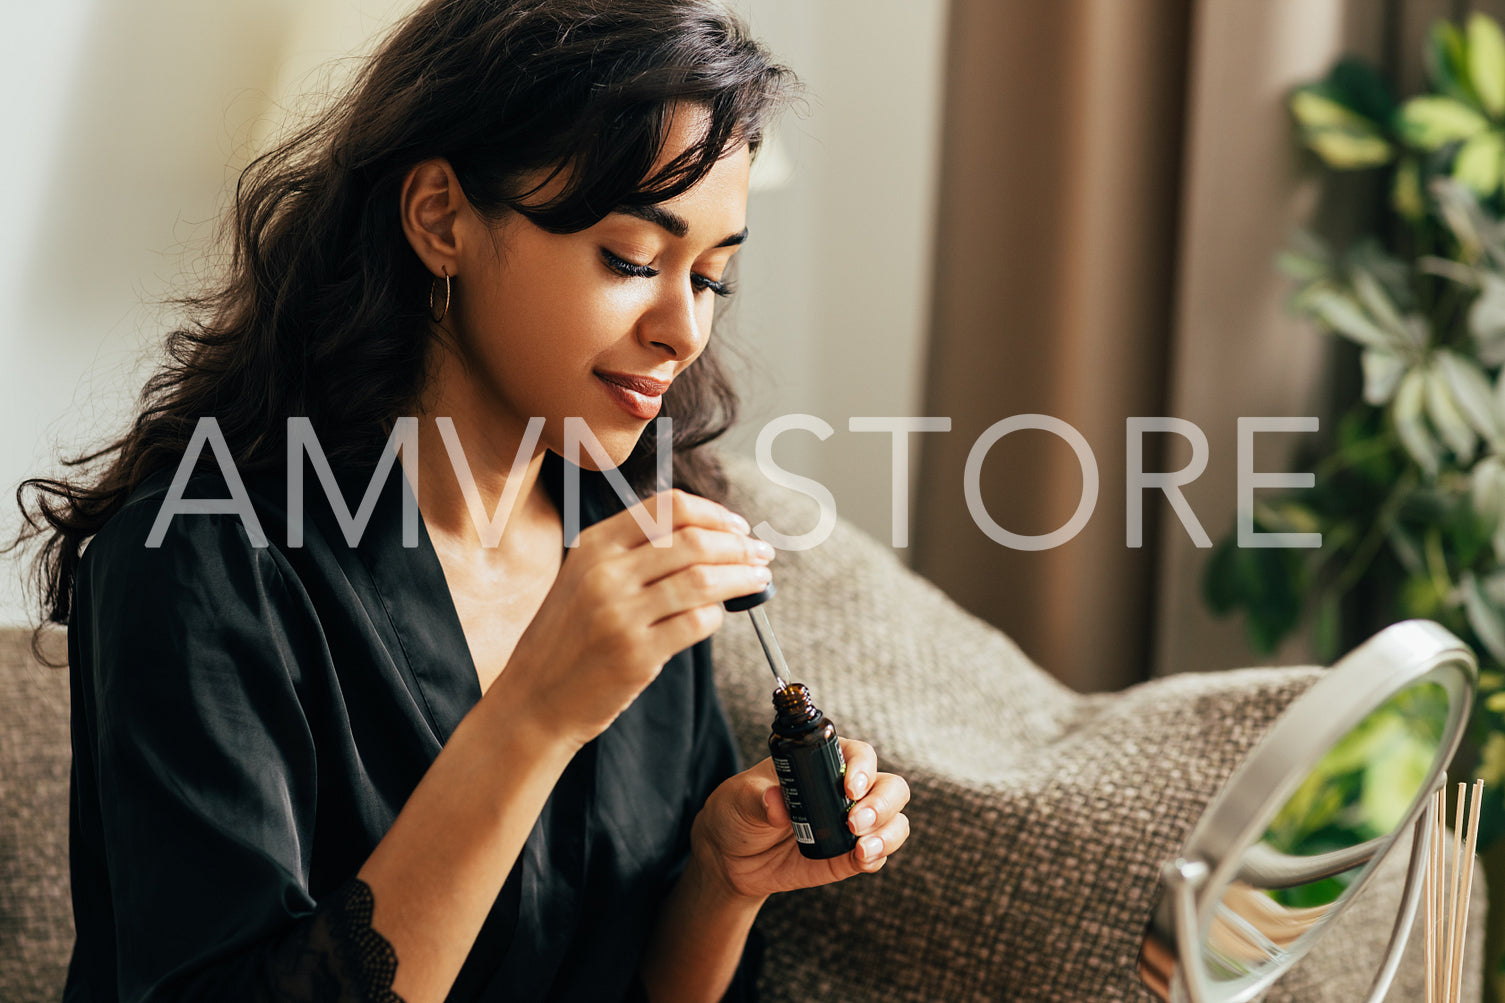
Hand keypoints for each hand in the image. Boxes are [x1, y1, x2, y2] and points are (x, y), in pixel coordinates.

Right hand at [497, 489, 772, 747]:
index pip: (667, 507)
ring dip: (742, 577)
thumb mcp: (584, 578)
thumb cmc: (568, 638)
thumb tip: (708, 536)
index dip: (714, 513)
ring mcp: (619, 614)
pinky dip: (718, 616)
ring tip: (759, 580)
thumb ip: (633, 553)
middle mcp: (605, 573)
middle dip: (739, 545)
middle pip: (693, 540)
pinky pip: (697, 623)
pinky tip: (720, 616)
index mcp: (594, 545)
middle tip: (762, 554)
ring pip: (703, 580)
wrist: (534, 698)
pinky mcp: (636, 654)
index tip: (739, 527)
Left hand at [690, 739, 910, 900]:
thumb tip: (776, 802)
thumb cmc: (735, 811)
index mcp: (822, 762)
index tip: (849, 788)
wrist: (729, 856)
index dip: (864, 767)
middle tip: (854, 822)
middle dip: (882, 803)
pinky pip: (877, 855)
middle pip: (891, 787)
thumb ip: (757, 798)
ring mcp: (850, 824)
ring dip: (886, 832)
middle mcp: (845, 790)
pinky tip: (861, 859)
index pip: (861, 754)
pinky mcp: (848, 857)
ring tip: (861, 847)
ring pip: (894, 821)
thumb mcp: (739, 798)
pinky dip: (877, 857)